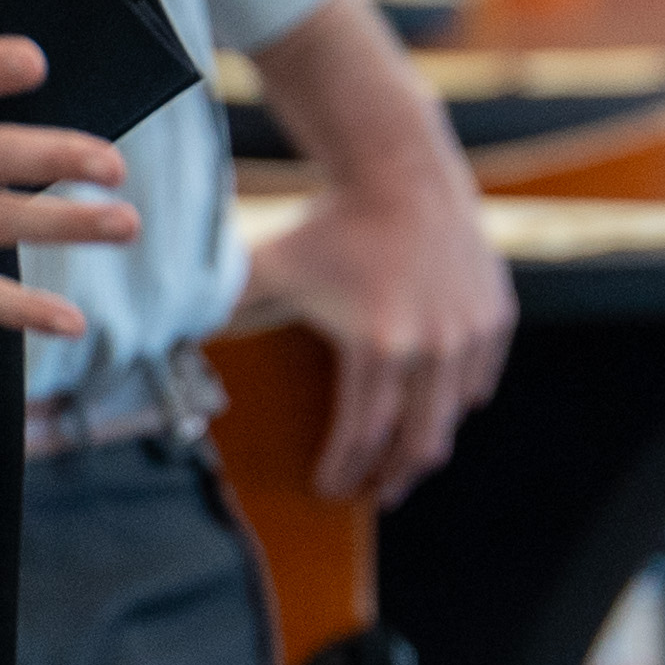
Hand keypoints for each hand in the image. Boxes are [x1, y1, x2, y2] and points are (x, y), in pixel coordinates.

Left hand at [249, 181, 515, 502]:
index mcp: (379, 347)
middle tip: (376, 493)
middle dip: (395, 478)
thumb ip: (227, 308)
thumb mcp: (273, 267)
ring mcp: (471, 333)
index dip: (346, 471)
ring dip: (427, 443)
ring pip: (453, 416)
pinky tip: (435, 405)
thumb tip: (168, 340)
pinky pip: (478, 380)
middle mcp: (434, 347)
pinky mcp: (496, 317)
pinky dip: (457, 400)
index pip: (365, 436)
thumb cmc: (332, 224)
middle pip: (419, 444)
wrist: (400, 170)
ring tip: (405, 457)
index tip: (329, 487)